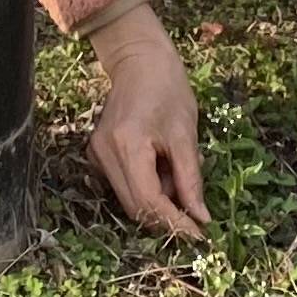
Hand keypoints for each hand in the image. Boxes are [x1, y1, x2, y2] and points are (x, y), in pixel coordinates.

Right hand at [87, 7, 208, 238]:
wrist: (139, 60)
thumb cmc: (168, 89)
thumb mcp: (186, 134)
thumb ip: (191, 179)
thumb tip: (200, 218)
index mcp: (128, 145)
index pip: (149, 202)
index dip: (175, 223)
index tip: (200, 236)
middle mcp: (105, 154)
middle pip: (135, 207)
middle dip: (167, 217)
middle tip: (195, 213)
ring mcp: (96, 154)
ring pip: (129, 200)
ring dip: (157, 201)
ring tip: (178, 174)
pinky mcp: (97, 154)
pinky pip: (123, 185)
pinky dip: (146, 187)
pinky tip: (161, 167)